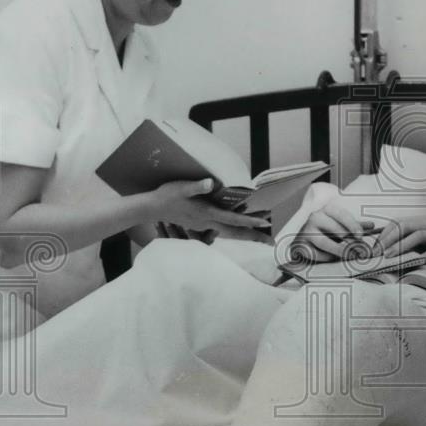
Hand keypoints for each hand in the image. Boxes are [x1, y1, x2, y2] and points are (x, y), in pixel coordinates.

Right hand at [150, 179, 271, 241]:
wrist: (153, 208)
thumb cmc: (168, 195)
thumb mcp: (182, 187)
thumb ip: (197, 186)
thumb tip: (212, 183)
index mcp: (208, 214)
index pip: (234, 219)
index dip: (250, 221)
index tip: (266, 223)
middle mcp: (209, 223)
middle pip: (236, 233)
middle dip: (254, 236)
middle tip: (271, 241)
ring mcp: (205, 225)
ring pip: (230, 232)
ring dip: (246, 232)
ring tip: (262, 230)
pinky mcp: (201, 224)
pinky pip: (222, 229)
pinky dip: (235, 228)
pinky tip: (240, 225)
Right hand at [291, 199, 376, 261]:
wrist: (302, 239)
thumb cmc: (326, 231)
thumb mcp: (340, 225)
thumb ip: (354, 226)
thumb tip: (372, 226)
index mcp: (326, 209)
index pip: (341, 214)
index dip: (352, 225)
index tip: (361, 236)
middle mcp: (315, 217)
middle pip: (335, 230)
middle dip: (350, 242)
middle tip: (361, 251)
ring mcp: (305, 231)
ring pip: (325, 243)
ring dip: (340, 251)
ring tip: (351, 256)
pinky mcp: (300, 245)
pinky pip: (316, 254)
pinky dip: (326, 257)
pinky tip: (333, 257)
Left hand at [379, 216, 425, 266]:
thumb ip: (419, 244)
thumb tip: (396, 251)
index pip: (401, 222)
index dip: (386, 233)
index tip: (376, 246)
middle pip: (406, 226)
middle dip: (389, 238)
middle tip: (377, 252)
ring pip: (418, 236)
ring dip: (401, 246)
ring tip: (389, 256)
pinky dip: (423, 257)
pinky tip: (413, 263)